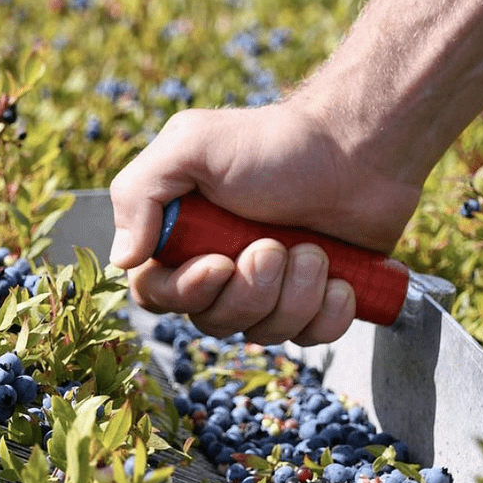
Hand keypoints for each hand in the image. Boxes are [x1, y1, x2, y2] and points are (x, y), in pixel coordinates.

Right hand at [108, 103, 419, 344]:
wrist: (360, 145)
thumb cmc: (275, 143)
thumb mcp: (191, 146)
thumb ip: (139, 193)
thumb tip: (122, 259)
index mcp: (182, 239)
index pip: (157, 294)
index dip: (187, 291)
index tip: (221, 264)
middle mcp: (220, 271)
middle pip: (213, 321)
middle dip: (251, 290)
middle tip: (275, 245)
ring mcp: (268, 291)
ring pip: (263, 334)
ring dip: (294, 295)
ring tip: (315, 249)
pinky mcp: (313, 303)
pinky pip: (309, 339)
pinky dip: (328, 313)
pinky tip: (342, 280)